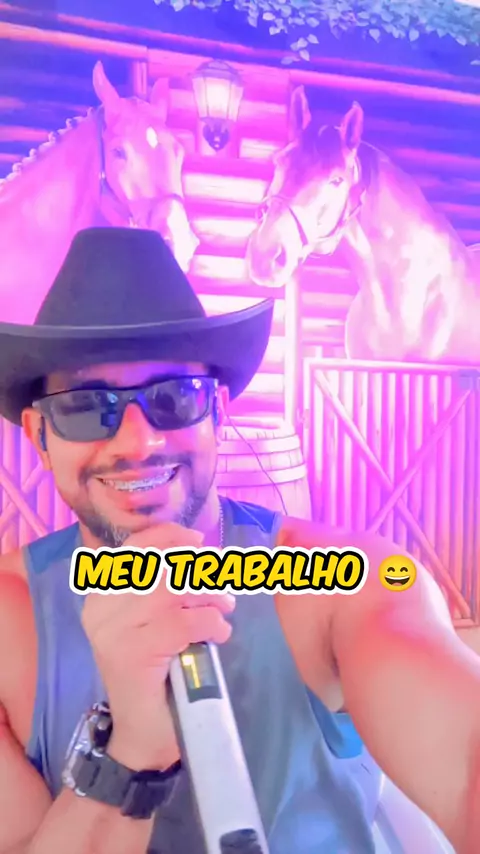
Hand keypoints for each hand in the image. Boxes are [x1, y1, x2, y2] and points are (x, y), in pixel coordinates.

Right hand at [81, 523, 234, 769]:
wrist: (144, 734)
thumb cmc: (155, 674)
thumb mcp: (155, 623)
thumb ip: (165, 589)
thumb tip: (202, 552)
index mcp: (102, 597)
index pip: (133, 549)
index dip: (168, 538)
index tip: (197, 540)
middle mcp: (101, 609)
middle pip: (161, 568)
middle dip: (201, 574)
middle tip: (224, 593)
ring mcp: (114, 632)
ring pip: (174, 591)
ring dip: (211, 598)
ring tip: (224, 613)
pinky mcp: (133, 654)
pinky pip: (184, 622)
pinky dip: (212, 623)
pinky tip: (219, 635)